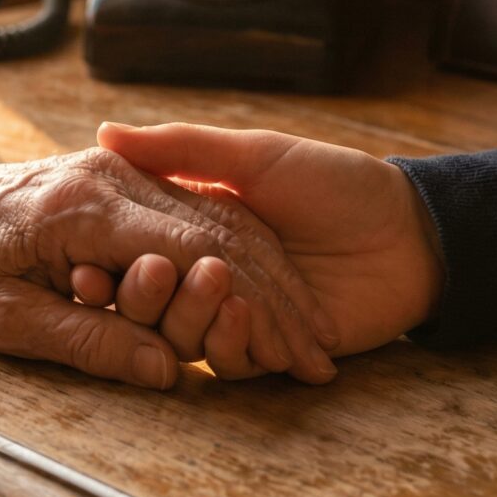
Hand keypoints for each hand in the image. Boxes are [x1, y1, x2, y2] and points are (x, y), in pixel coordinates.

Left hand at [0, 144, 338, 389]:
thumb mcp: (0, 317)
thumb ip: (85, 340)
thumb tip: (165, 374)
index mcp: (83, 207)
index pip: (189, 255)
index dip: (246, 305)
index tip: (289, 351)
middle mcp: (114, 179)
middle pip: (220, 234)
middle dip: (277, 297)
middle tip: (320, 356)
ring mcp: (123, 174)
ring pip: (221, 218)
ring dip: (271, 276)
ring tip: (312, 334)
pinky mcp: (126, 181)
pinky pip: (200, 210)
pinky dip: (244, 252)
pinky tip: (273, 291)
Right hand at [96, 122, 445, 361]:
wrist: (409, 231)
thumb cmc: (336, 183)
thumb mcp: (254, 155)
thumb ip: (182, 148)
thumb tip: (104, 133)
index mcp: (196, 229)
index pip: (135, 254)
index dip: (108, 264)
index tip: (86, 266)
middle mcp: (211, 277)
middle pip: (152, 303)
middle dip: (145, 295)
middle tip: (152, 275)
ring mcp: (241, 318)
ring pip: (187, 337)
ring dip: (191, 317)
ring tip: (216, 287)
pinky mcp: (273, 353)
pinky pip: (235, 363)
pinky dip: (233, 344)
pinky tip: (246, 316)